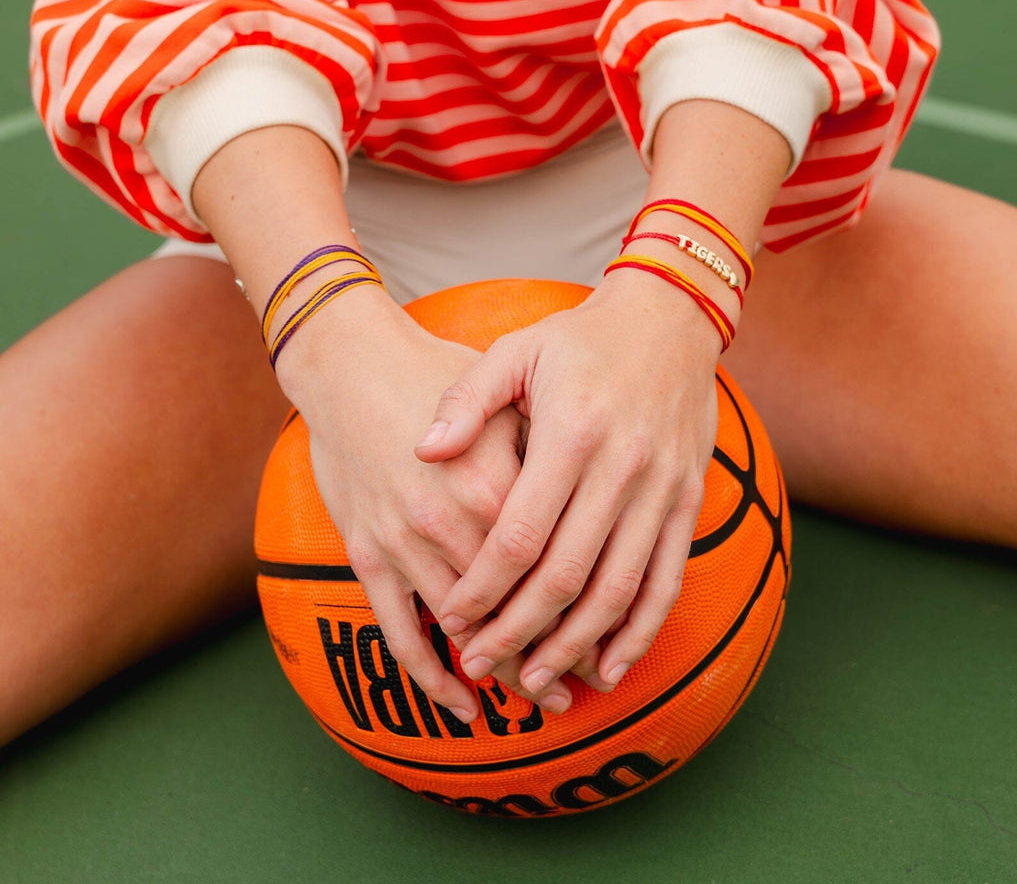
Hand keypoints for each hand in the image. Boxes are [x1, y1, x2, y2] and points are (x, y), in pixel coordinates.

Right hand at [276, 289, 573, 721]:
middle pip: (515, 605)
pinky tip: (464, 705)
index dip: (586, 610)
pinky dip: (431, 676)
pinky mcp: (368, 553)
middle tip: (586, 684)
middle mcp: (453, 520)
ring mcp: (405, 541)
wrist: (352, 364)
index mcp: (497, 481)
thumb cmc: (437, 374)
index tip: (611, 638)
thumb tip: (596, 500)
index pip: (553, 564)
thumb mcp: (508, 392)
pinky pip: (401, 631)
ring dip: (507, 671)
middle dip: (556, 651)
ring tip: (543, 698)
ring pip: (466, 628)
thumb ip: (546, 447)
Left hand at [416, 271, 722, 702]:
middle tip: (480, 663)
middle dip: (518, 629)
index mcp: (571, 433)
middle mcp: (621, 468)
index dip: (483, 586)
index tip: (451, 618)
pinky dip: (641, 629)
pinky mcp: (686, 502)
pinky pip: (667, 579)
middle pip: (565, 574)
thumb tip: (423, 450)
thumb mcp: (518, 350)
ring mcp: (661, 490)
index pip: (520, 533)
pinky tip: (611, 664)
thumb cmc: (582, 339)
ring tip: (535, 679)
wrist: (672, 321)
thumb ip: (467, 400)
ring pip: (618, 589)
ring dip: (575, 644)